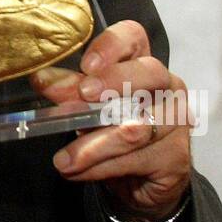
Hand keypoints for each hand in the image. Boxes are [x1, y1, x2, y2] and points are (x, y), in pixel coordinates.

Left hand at [30, 20, 191, 221]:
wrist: (141, 185)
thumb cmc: (112, 135)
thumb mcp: (88, 110)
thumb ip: (71, 93)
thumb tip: (43, 79)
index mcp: (143, 64)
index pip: (134, 37)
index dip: (111, 44)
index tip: (85, 64)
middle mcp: (168, 86)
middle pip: (149, 72)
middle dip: (113, 81)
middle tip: (82, 94)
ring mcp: (177, 121)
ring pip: (136, 127)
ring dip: (93, 144)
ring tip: (64, 159)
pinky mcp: (177, 157)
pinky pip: (136, 159)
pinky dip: (101, 167)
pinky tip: (79, 171)